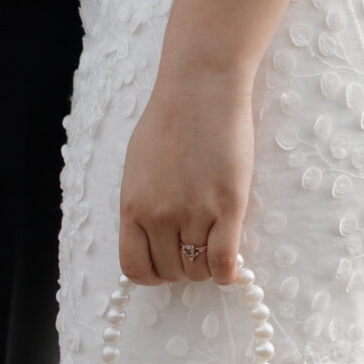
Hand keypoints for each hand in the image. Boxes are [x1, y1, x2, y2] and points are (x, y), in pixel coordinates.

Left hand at [118, 67, 255, 288]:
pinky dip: (228, 272)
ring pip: (199, 270)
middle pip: (171, 271)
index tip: (164, 265)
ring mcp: (193, 213)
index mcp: (132, 206)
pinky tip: (230, 265)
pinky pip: (224, 262)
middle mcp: (159, 216)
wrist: (201, 88)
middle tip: (195, 248)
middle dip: (183, 267)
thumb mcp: (137, 167)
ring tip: (214, 246)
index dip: (152, 274)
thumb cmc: (170, 120)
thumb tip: (148, 234)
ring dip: (206, 267)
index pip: (134, 267)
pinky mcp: (228, 208)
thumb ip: (141, 203)